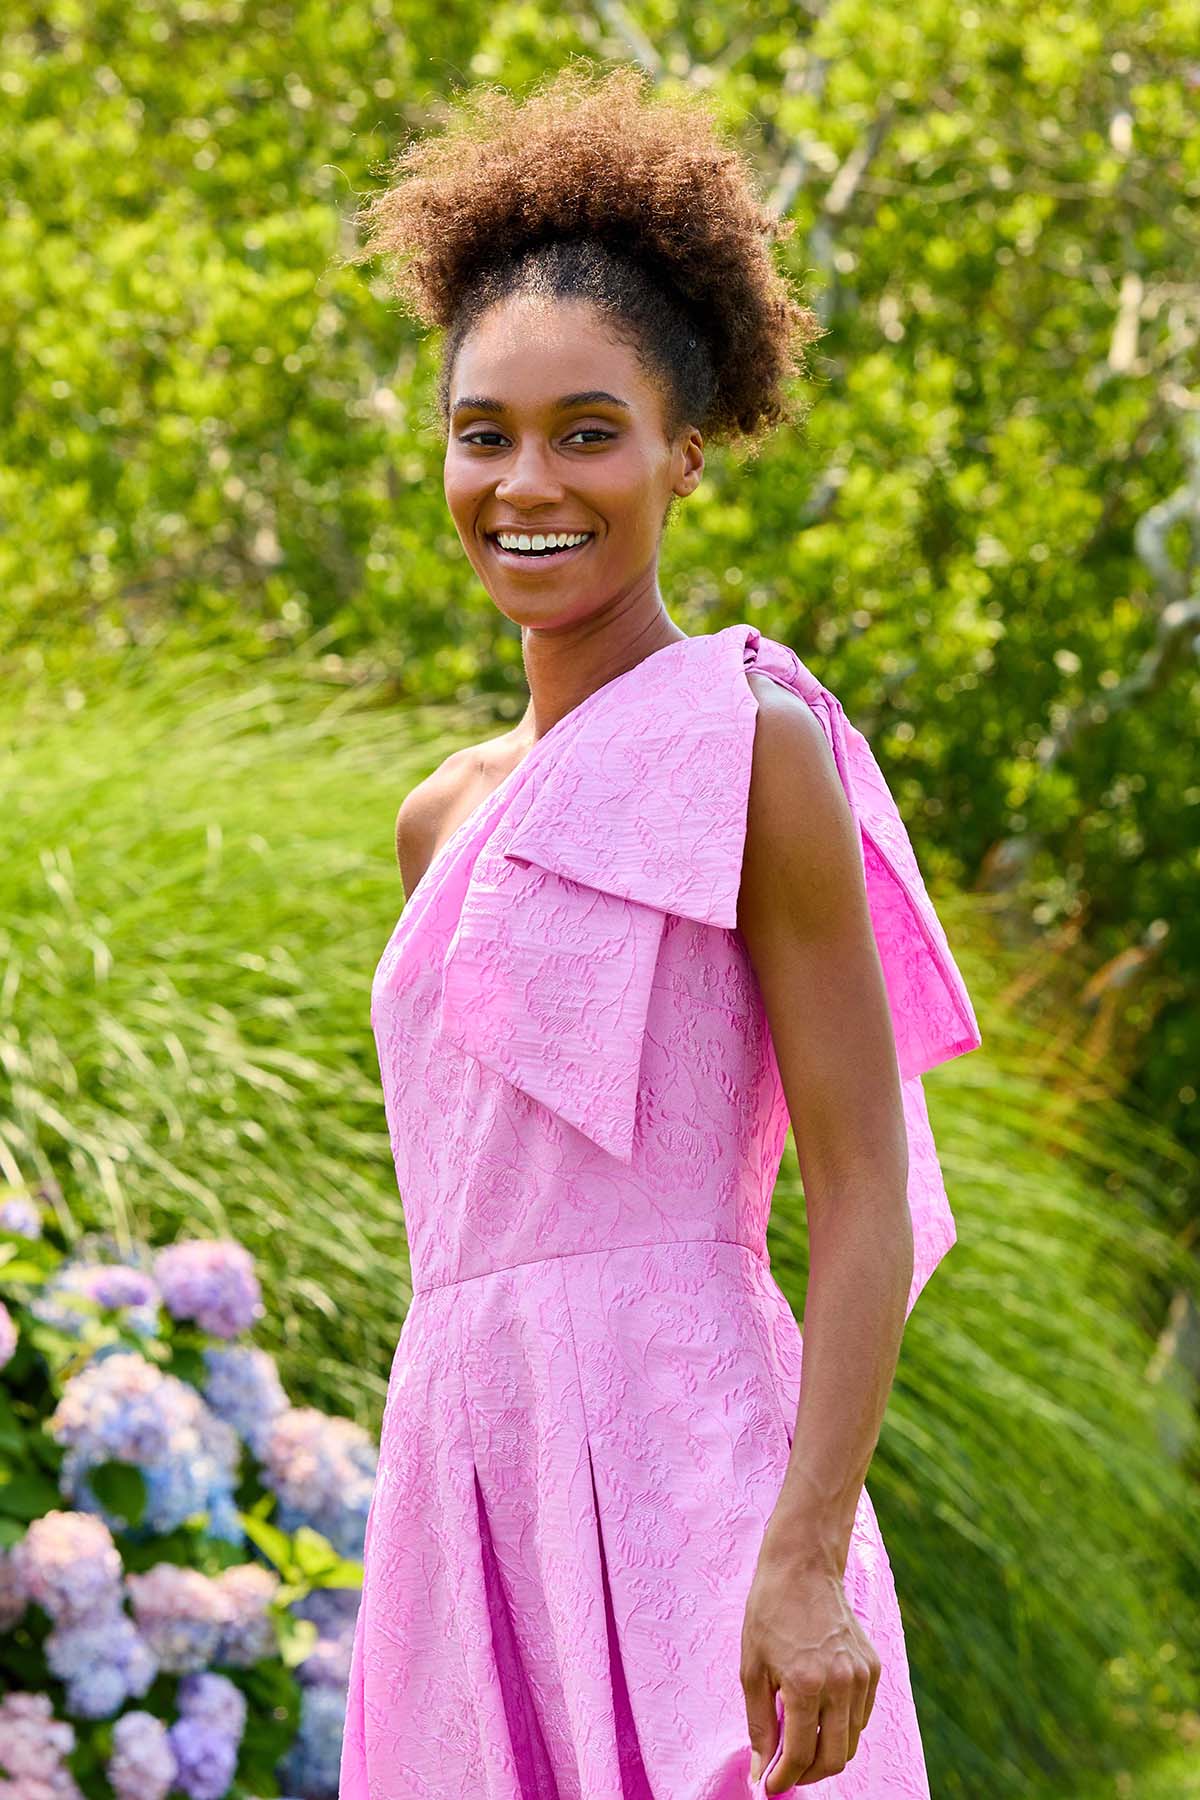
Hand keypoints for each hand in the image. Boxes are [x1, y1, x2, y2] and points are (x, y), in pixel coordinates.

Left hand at [740, 1534, 880, 1791]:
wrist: (802, 1566)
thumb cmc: (770, 1613)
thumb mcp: (752, 1669)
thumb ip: (760, 1725)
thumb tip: (760, 1771)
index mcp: (806, 1683)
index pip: (801, 1754)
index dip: (783, 1778)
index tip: (769, 1786)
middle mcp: (841, 1683)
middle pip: (834, 1758)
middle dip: (808, 1774)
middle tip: (785, 1772)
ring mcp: (862, 1675)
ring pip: (852, 1741)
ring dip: (826, 1753)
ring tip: (799, 1743)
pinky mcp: (874, 1667)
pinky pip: (861, 1716)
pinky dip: (842, 1728)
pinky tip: (819, 1716)